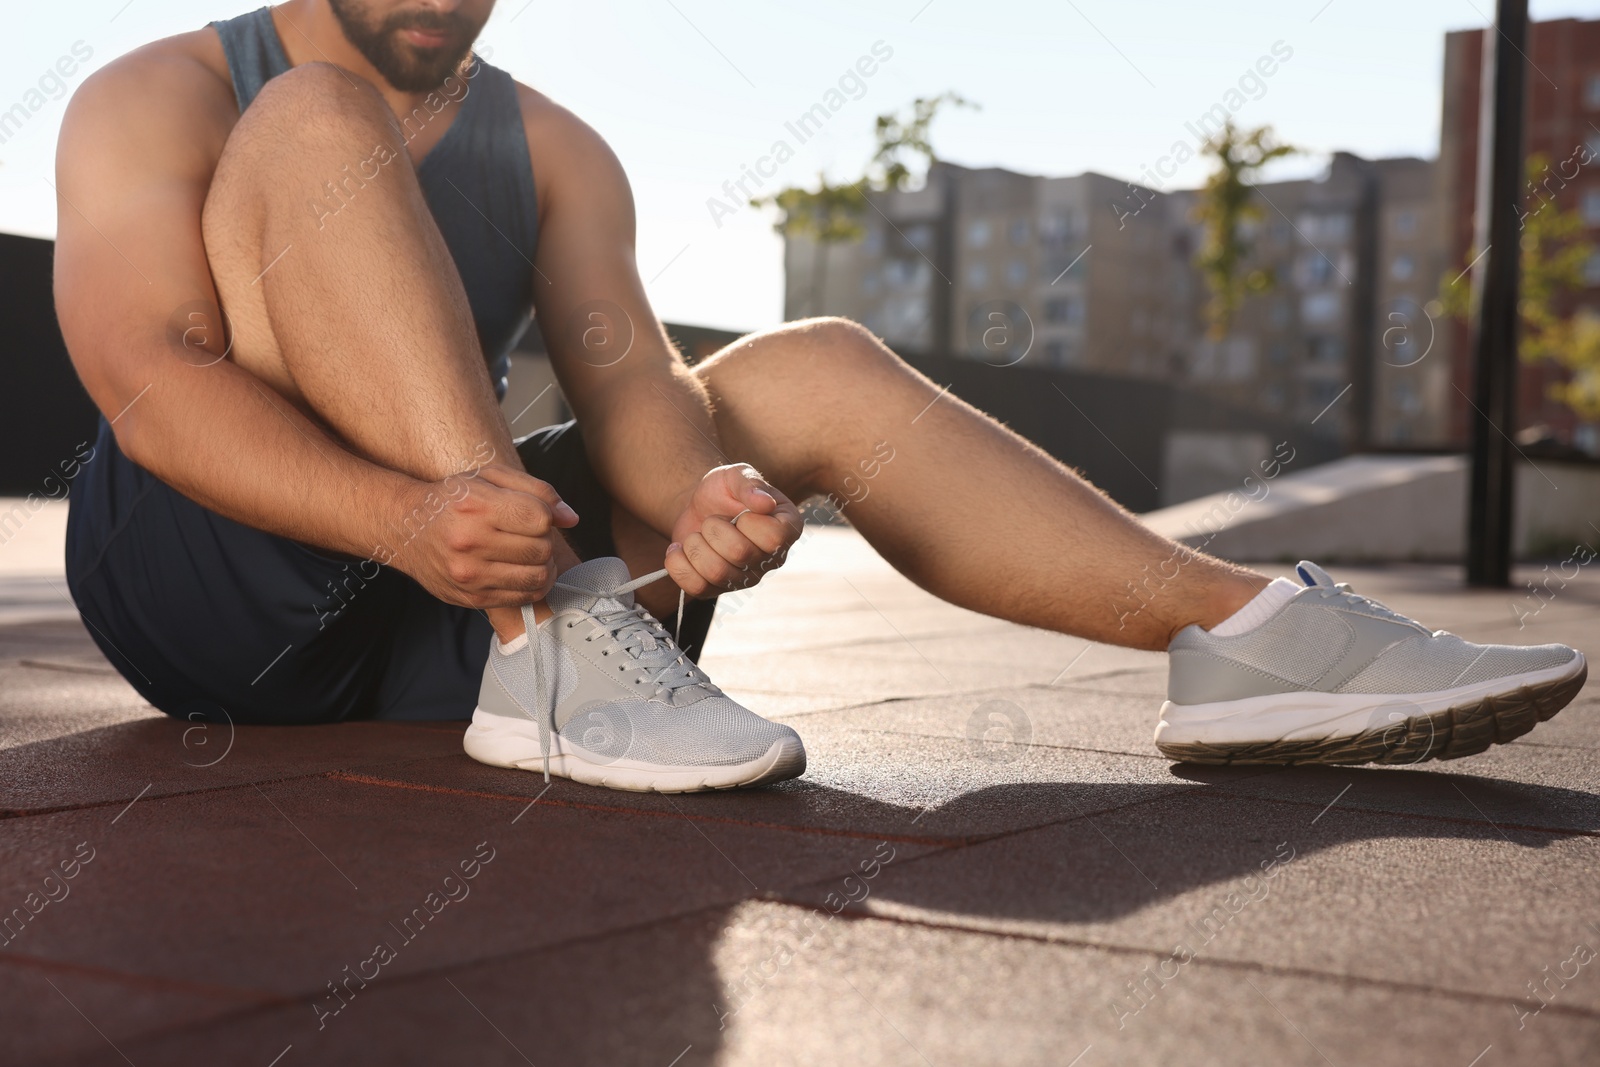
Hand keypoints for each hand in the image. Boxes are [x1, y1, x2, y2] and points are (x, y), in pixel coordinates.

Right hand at [389, 466, 578, 608]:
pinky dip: (533, 584)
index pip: (540, 518)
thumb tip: (571, 517)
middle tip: (529, 534)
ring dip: (544, 565)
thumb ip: (537, 491)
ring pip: (538, 576)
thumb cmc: (452, 500)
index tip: (534, 514)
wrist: (407, 529)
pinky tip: (522, 570)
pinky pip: (525, 597)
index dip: (546, 515)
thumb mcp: (490, 478)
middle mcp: (471, 542)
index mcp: (477, 506)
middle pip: (542, 548)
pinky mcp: (472, 598)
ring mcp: (470, 575)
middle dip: (544, 539)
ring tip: (530, 554)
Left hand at [665, 464, 801, 597]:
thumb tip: (766, 503)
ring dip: (695, 546)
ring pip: (717, 573)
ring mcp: (746, 579)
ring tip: (696, 535)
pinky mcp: (718, 589)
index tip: (740, 512)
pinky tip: (678, 549)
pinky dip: (678, 565)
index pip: (774, 538)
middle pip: (741, 554)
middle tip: (711, 520)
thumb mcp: (735, 476)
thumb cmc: (724, 490)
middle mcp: (772, 559)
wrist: (699, 508)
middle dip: (714, 529)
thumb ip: (750, 484)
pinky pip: (697, 588)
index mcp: (786, 529)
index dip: (748, 522)